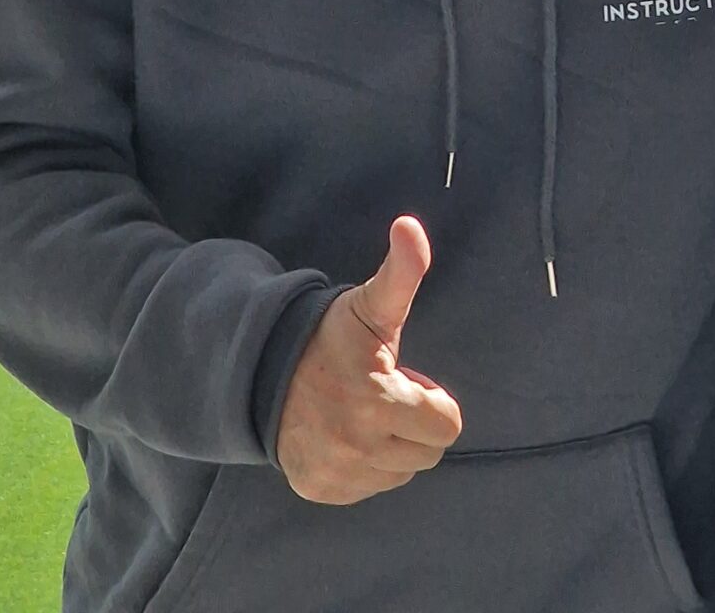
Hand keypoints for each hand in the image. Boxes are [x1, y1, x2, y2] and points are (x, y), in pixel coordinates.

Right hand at [276, 217, 461, 504]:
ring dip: (392, 446)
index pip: (447, 425)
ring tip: (363, 411)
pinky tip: (345, 434)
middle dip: (415, 423)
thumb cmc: (331, 336)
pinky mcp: (321, 488)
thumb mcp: (372, 304)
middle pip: (428, 453)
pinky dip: (366, 466)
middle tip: (383, 394)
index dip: (432, 399)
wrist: (267, 369)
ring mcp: (339, 473)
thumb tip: (410, 226)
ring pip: (400, 473)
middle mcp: (361, 448)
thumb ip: (403, 271)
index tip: (403, 378)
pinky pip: (369, 486)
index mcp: (381, 403)